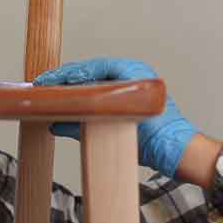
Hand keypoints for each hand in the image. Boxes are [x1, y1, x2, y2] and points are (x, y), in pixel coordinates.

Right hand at [33, 58, 198, 177]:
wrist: (180, 154)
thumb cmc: (159, 137)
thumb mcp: (117, 126)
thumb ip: (85, 124)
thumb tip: (57, 122)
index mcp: (132, 72)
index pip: (92, 67)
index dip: (67, 74)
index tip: (47, 80)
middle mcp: (131, 77)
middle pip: (91, 76)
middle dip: (66, 82)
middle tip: (43, 87)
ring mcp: (131, 91)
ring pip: (94, 88)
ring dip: (73, 93)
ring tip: (51, 98)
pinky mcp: (129, 107)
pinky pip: (101, 101)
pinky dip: (84, 105)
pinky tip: (69, 111)